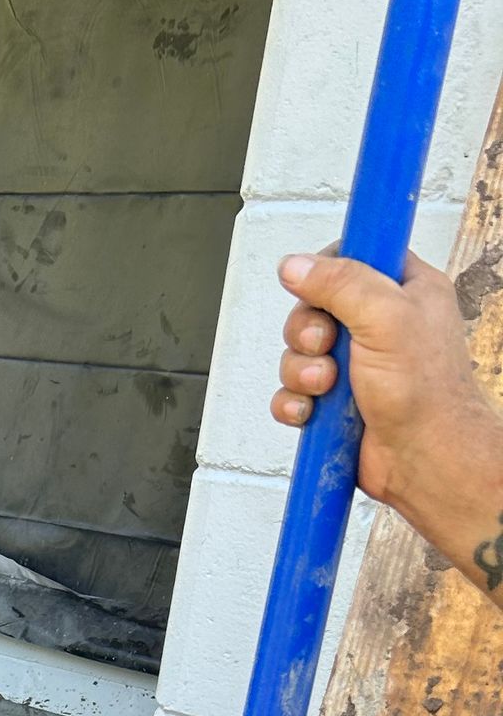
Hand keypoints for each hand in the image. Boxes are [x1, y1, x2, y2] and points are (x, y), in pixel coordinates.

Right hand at [273, 249, 502, 592]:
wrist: (421, 459)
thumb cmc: (424, 393)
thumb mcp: (386, 317)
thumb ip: (340, 283)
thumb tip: (295, 265)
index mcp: (404, 290)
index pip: (352, 257)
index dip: (328, 271)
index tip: (320, 288)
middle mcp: (377, 324)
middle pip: (313, 308)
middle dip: (307, 332)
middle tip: (326, 346)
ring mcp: (353, 365)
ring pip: (298, 353)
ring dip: (301, 371)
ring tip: (326, 387)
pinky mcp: (333, 402)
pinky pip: (292, 393)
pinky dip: (293, 403)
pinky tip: (310, 411)